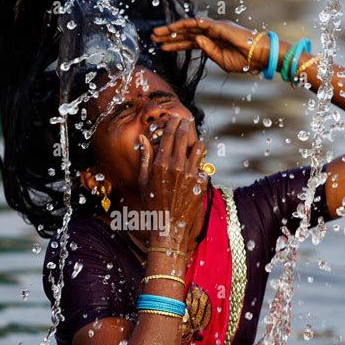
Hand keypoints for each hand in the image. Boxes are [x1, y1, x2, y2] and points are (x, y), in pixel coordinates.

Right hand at [138, 117, 206, 247]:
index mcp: (160, 164)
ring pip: (198, 148)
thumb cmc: (152, 204)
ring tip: (194, 141)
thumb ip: (144, 157)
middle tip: (186, 121)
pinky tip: (196, 164)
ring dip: (196, 143)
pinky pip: (202, 166)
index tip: (175, 118)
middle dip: (185, 126)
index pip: (169, 136)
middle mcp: (176, 166)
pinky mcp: (201, 182)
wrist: (168, 225)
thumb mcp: (143, 181)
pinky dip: (199, 163)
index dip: (172, 124)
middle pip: (183, 137)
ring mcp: (190, 174)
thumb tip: (142, 138)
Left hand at [151, 18, 269, 73]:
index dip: (174, 44)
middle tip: (152, 36)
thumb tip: (196, 41)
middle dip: (168, 35)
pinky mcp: (218, 26)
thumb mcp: (221, 62)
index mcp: (211, 43)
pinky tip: (174, 27)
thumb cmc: (244, 60)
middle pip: (185, 33)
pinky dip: (186, 24)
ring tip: (157, 33)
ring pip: (188, 27)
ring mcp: (214, 28)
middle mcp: (210, 33)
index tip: (161, 47)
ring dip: (172, 29)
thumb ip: (208, 52)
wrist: (259, 56)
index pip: (188, 43)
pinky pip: (199, 23)